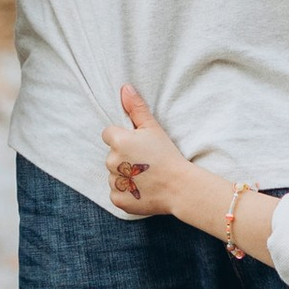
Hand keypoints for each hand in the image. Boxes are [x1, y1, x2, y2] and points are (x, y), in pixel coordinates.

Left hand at [100, 86, 218, 223]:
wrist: (180, 187)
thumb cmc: (167, 155)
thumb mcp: (153, 128)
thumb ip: (136, 108)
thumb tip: (124, 88)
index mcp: (118, 141)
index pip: (109, 134)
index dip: (123, 138)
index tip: (138, 146)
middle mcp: (112, 161)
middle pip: (112, 156)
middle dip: (124, 158)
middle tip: (145, 162)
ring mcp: (114, 182)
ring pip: (114, 175)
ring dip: (125, 176)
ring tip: (146, 177)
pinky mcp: (118, 200)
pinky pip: (117, 193)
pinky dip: (127, 193)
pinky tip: (142, 189)